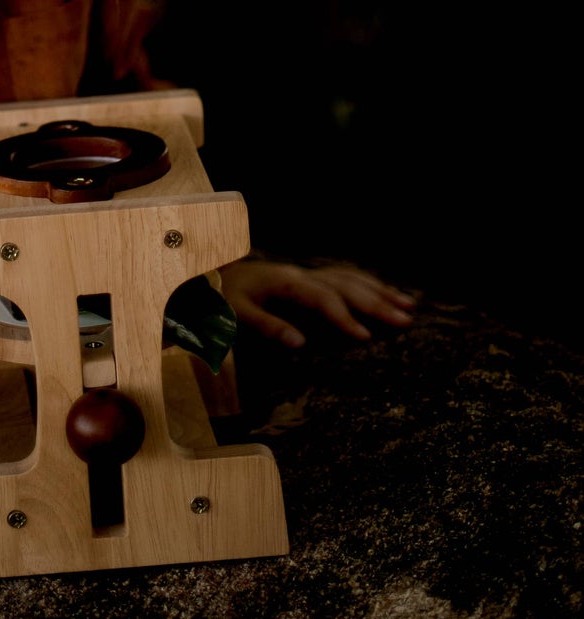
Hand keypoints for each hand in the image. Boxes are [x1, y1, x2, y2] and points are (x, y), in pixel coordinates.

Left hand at [219, 257, 416, 348]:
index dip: (344, 317)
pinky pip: (344, 278)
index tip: (366, 337)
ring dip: (379, 292)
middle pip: (344, 285)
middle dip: (375, 303)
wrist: (208, 277)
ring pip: (349, 278)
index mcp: (284, 283)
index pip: (322, 298)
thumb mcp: (234, 315)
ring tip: (409, 307)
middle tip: (405, 322)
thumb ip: (266, 327)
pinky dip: (368, 286)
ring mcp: (306, 274)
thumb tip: (300, 344)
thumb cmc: (221, 299)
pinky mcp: (307, 279)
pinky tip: (386, 294)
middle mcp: (300, 275)